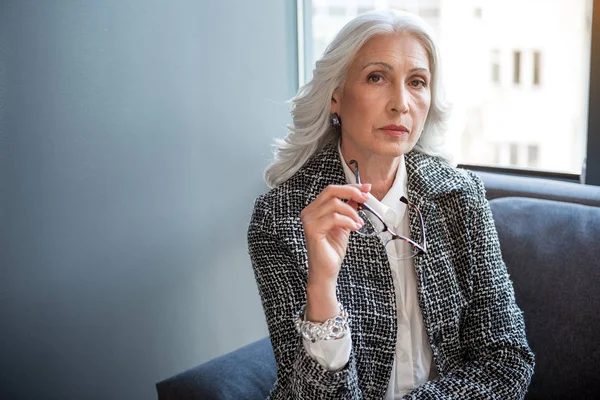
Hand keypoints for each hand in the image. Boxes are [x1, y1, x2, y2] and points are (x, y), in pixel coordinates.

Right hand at [300, 183, 370, 320]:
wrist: (326, 272)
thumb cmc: (332, 250)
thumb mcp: (344, 225)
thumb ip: (349, 210)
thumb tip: (359, 196)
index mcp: (314, 209)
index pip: (332, 190)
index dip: (350, 186)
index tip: (367, 188)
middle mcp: (308, 212)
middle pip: (331, 191)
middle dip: (352, 192)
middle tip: (366, 199)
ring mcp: (308, 221)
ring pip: (335, 204)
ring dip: (352, 213)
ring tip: (359, 223)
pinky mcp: (312, 230)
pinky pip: (334, 218)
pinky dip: (348, 221)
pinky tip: (355, 228)